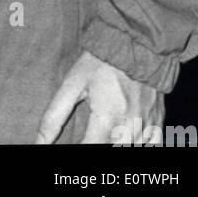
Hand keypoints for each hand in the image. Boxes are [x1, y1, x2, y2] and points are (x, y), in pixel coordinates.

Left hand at [36, 49, 162, 143]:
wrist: (134, 43)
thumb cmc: (100, 63)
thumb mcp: (72, 84)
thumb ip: (54, 116)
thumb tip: (40, 141)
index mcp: (108, 118)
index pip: (90, 150)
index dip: (77, 152)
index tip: (72, 143)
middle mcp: (131, 127)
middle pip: (111, 153)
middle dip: (95, 144)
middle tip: (89, 132)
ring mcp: (148, 126)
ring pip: (129, 151)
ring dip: (115, 144)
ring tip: (103, 129)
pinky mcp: (158, 122)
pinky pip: (151, 145)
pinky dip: (137, 144)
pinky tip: (124, 136)